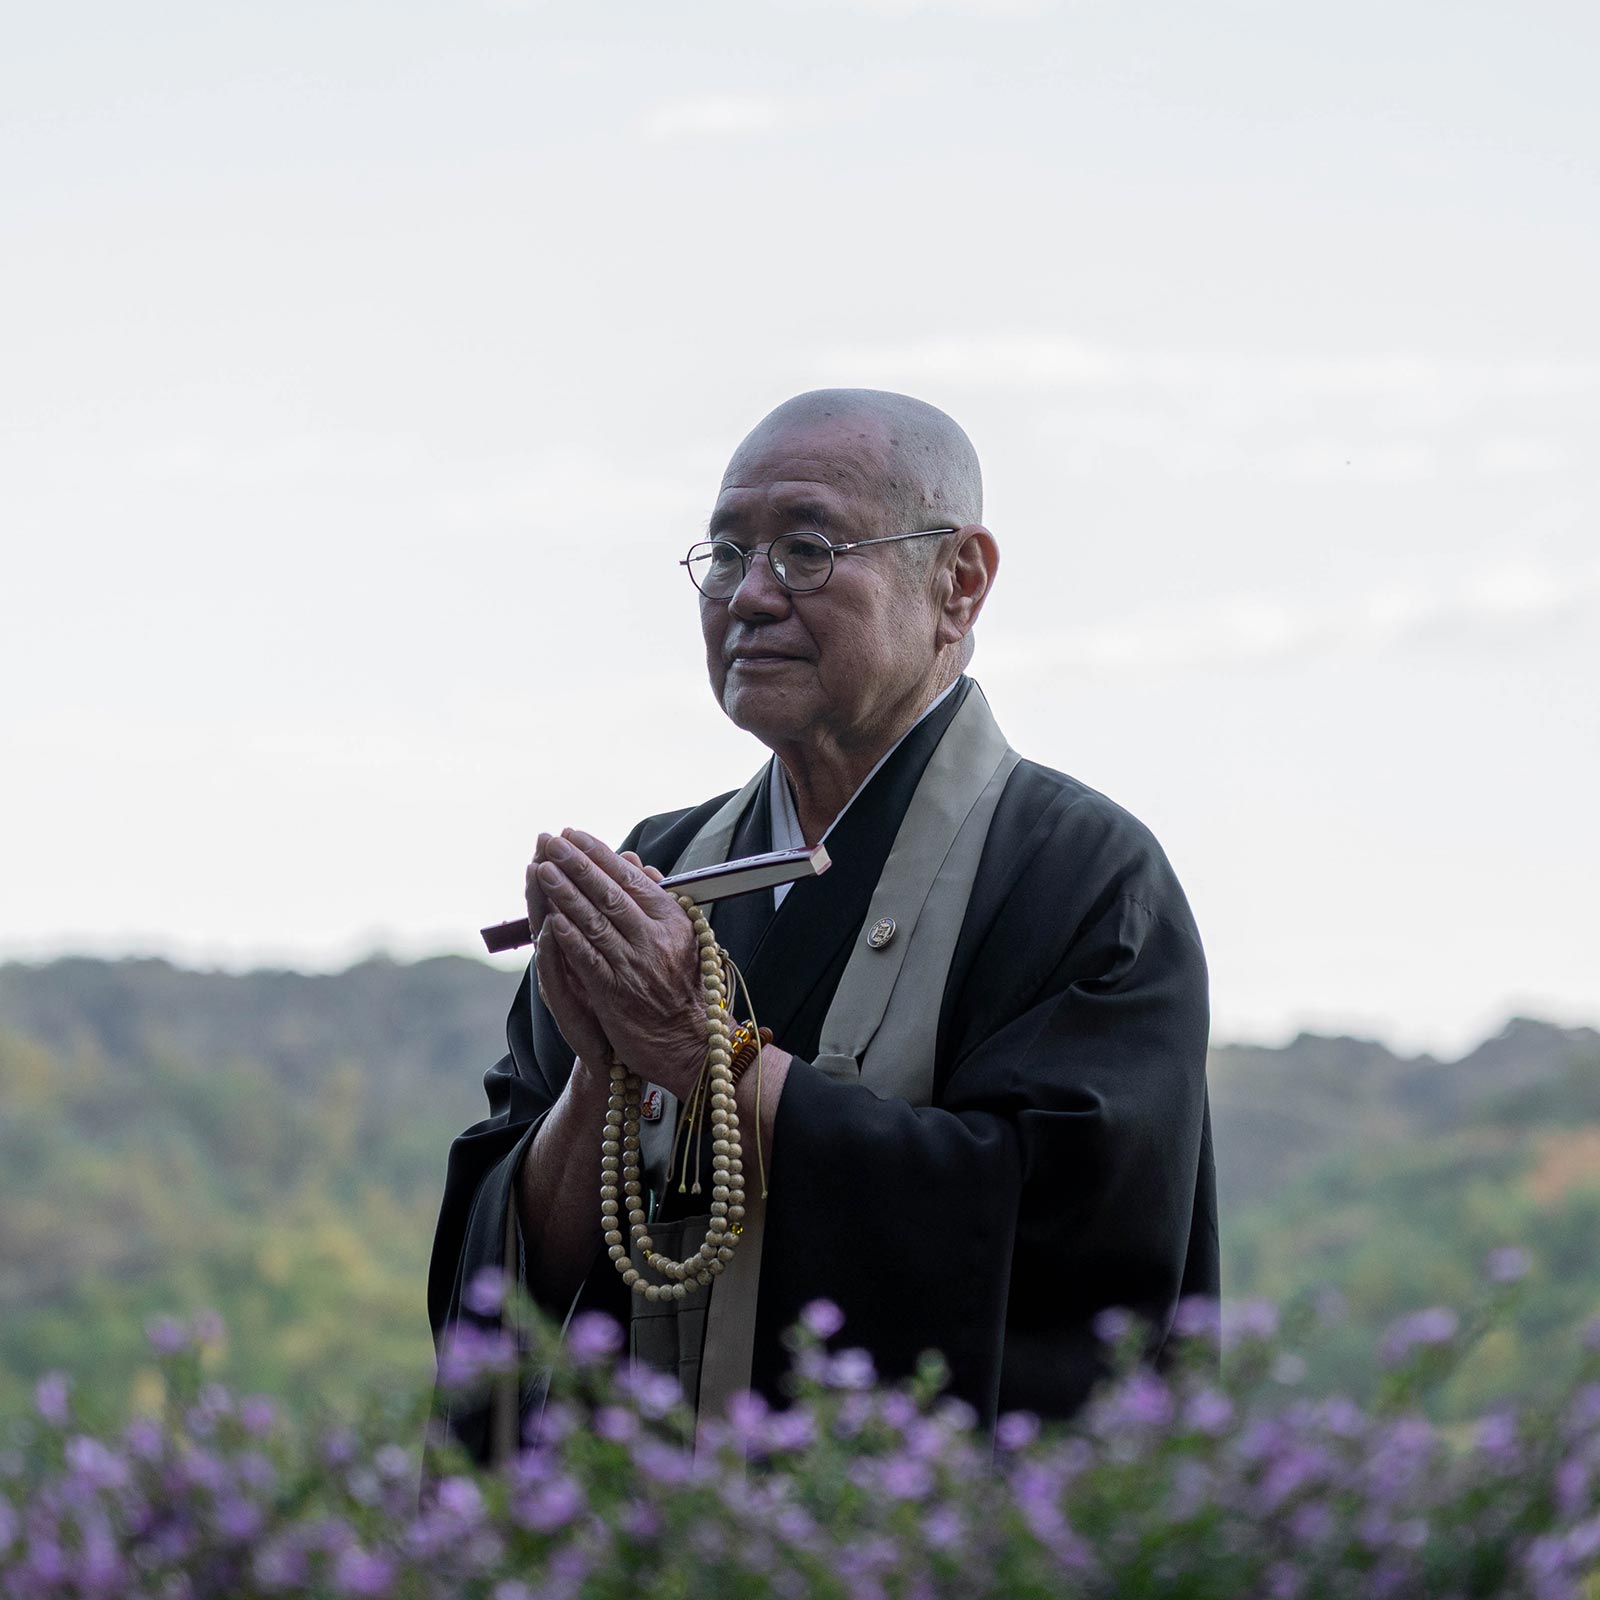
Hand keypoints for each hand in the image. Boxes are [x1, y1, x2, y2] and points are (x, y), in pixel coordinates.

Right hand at [527, 832, 608, 1068]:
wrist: (620, 1053)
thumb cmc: (623, 997)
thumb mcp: (625, 946)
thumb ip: (625, 905)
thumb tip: (635, 860)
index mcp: (582, 938)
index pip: (570, 893)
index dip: (567, 864)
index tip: (564, 833)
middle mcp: (567, 956)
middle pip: (553, 905)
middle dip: (551, 873)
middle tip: (544, 844)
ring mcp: (564, 979)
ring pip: (550, 934)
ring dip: (546, 903)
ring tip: (542, 873)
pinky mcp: (568, 1005)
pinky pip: (559, 973)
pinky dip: (556, 950)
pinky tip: (553, 928)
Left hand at [531, 828, 707, 1100]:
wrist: (689, 1043)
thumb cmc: (684, 986)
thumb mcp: (681, 936)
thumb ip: (657, 898)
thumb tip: (635, 862)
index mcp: (671, 919)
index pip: (629, 877)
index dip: (598, 853)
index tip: (573, 834)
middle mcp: (654, 938)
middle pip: (607, 892)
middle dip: (575, 863)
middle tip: (549, 840)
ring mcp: (634, 965)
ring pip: (593, 921)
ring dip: (564, 892)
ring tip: (541, 868)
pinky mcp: (615, 993)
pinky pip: (588, 958)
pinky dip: (569, 936)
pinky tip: (550, 917)